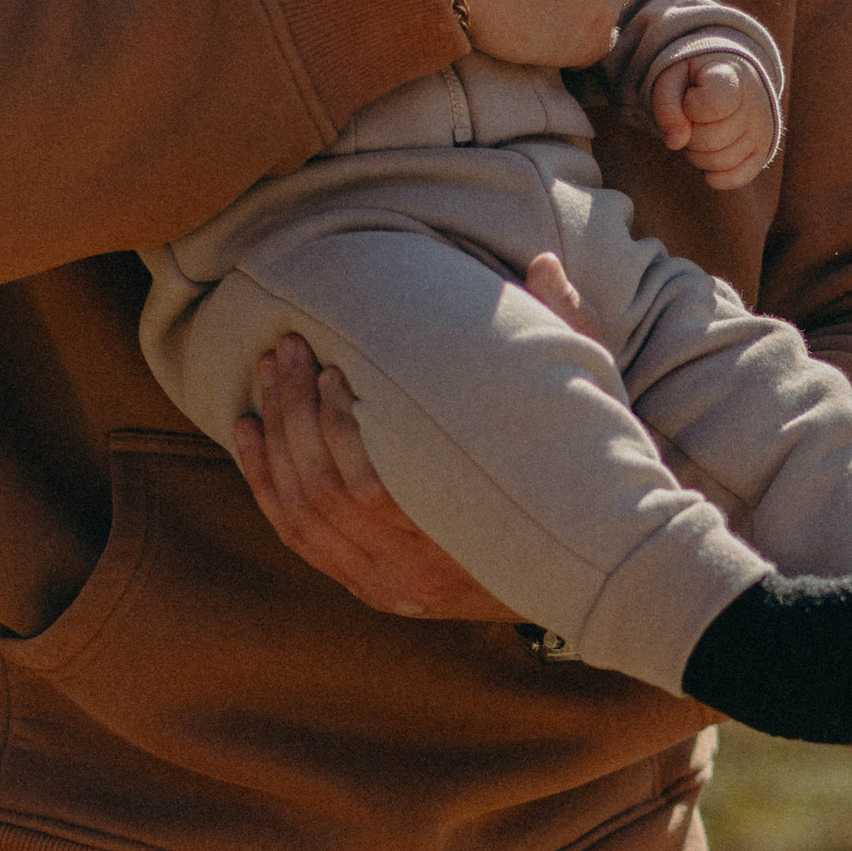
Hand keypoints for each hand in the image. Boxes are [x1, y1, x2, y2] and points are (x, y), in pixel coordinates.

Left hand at [233, 259, 604, 617]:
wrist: (604, 575)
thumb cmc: (600, 482)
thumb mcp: (596, 410)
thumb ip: (571, 336)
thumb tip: (542, 262)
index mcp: (472, 538)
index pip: (376, 486)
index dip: (341, 424)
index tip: (334, 364)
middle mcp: (420, 576)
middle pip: (327, 494)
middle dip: (297, 416)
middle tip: (287, 350)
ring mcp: (392, 588)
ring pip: (305, 515)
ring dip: (277, 440)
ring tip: (270, 373)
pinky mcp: (373, 588)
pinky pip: (298, 537)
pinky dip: (265, 484)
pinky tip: (247, 432)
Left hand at [652, 53, 776, 188]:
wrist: (731, 79)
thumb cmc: (696, 80)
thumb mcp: (673, 78)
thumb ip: (667, 105)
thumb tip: (675, 143)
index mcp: (732, 77)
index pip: (711, 104)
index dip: (690, 107)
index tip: (691, 96)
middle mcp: (754, 104)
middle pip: (709, 140)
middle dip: (689, 135)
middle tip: (692, 120)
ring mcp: (762, 131)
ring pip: (719, 162)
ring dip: (698, 154)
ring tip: (701, 134)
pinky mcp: (762, 153)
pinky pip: (737, 178)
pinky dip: (716, 176)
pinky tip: (708, 161)